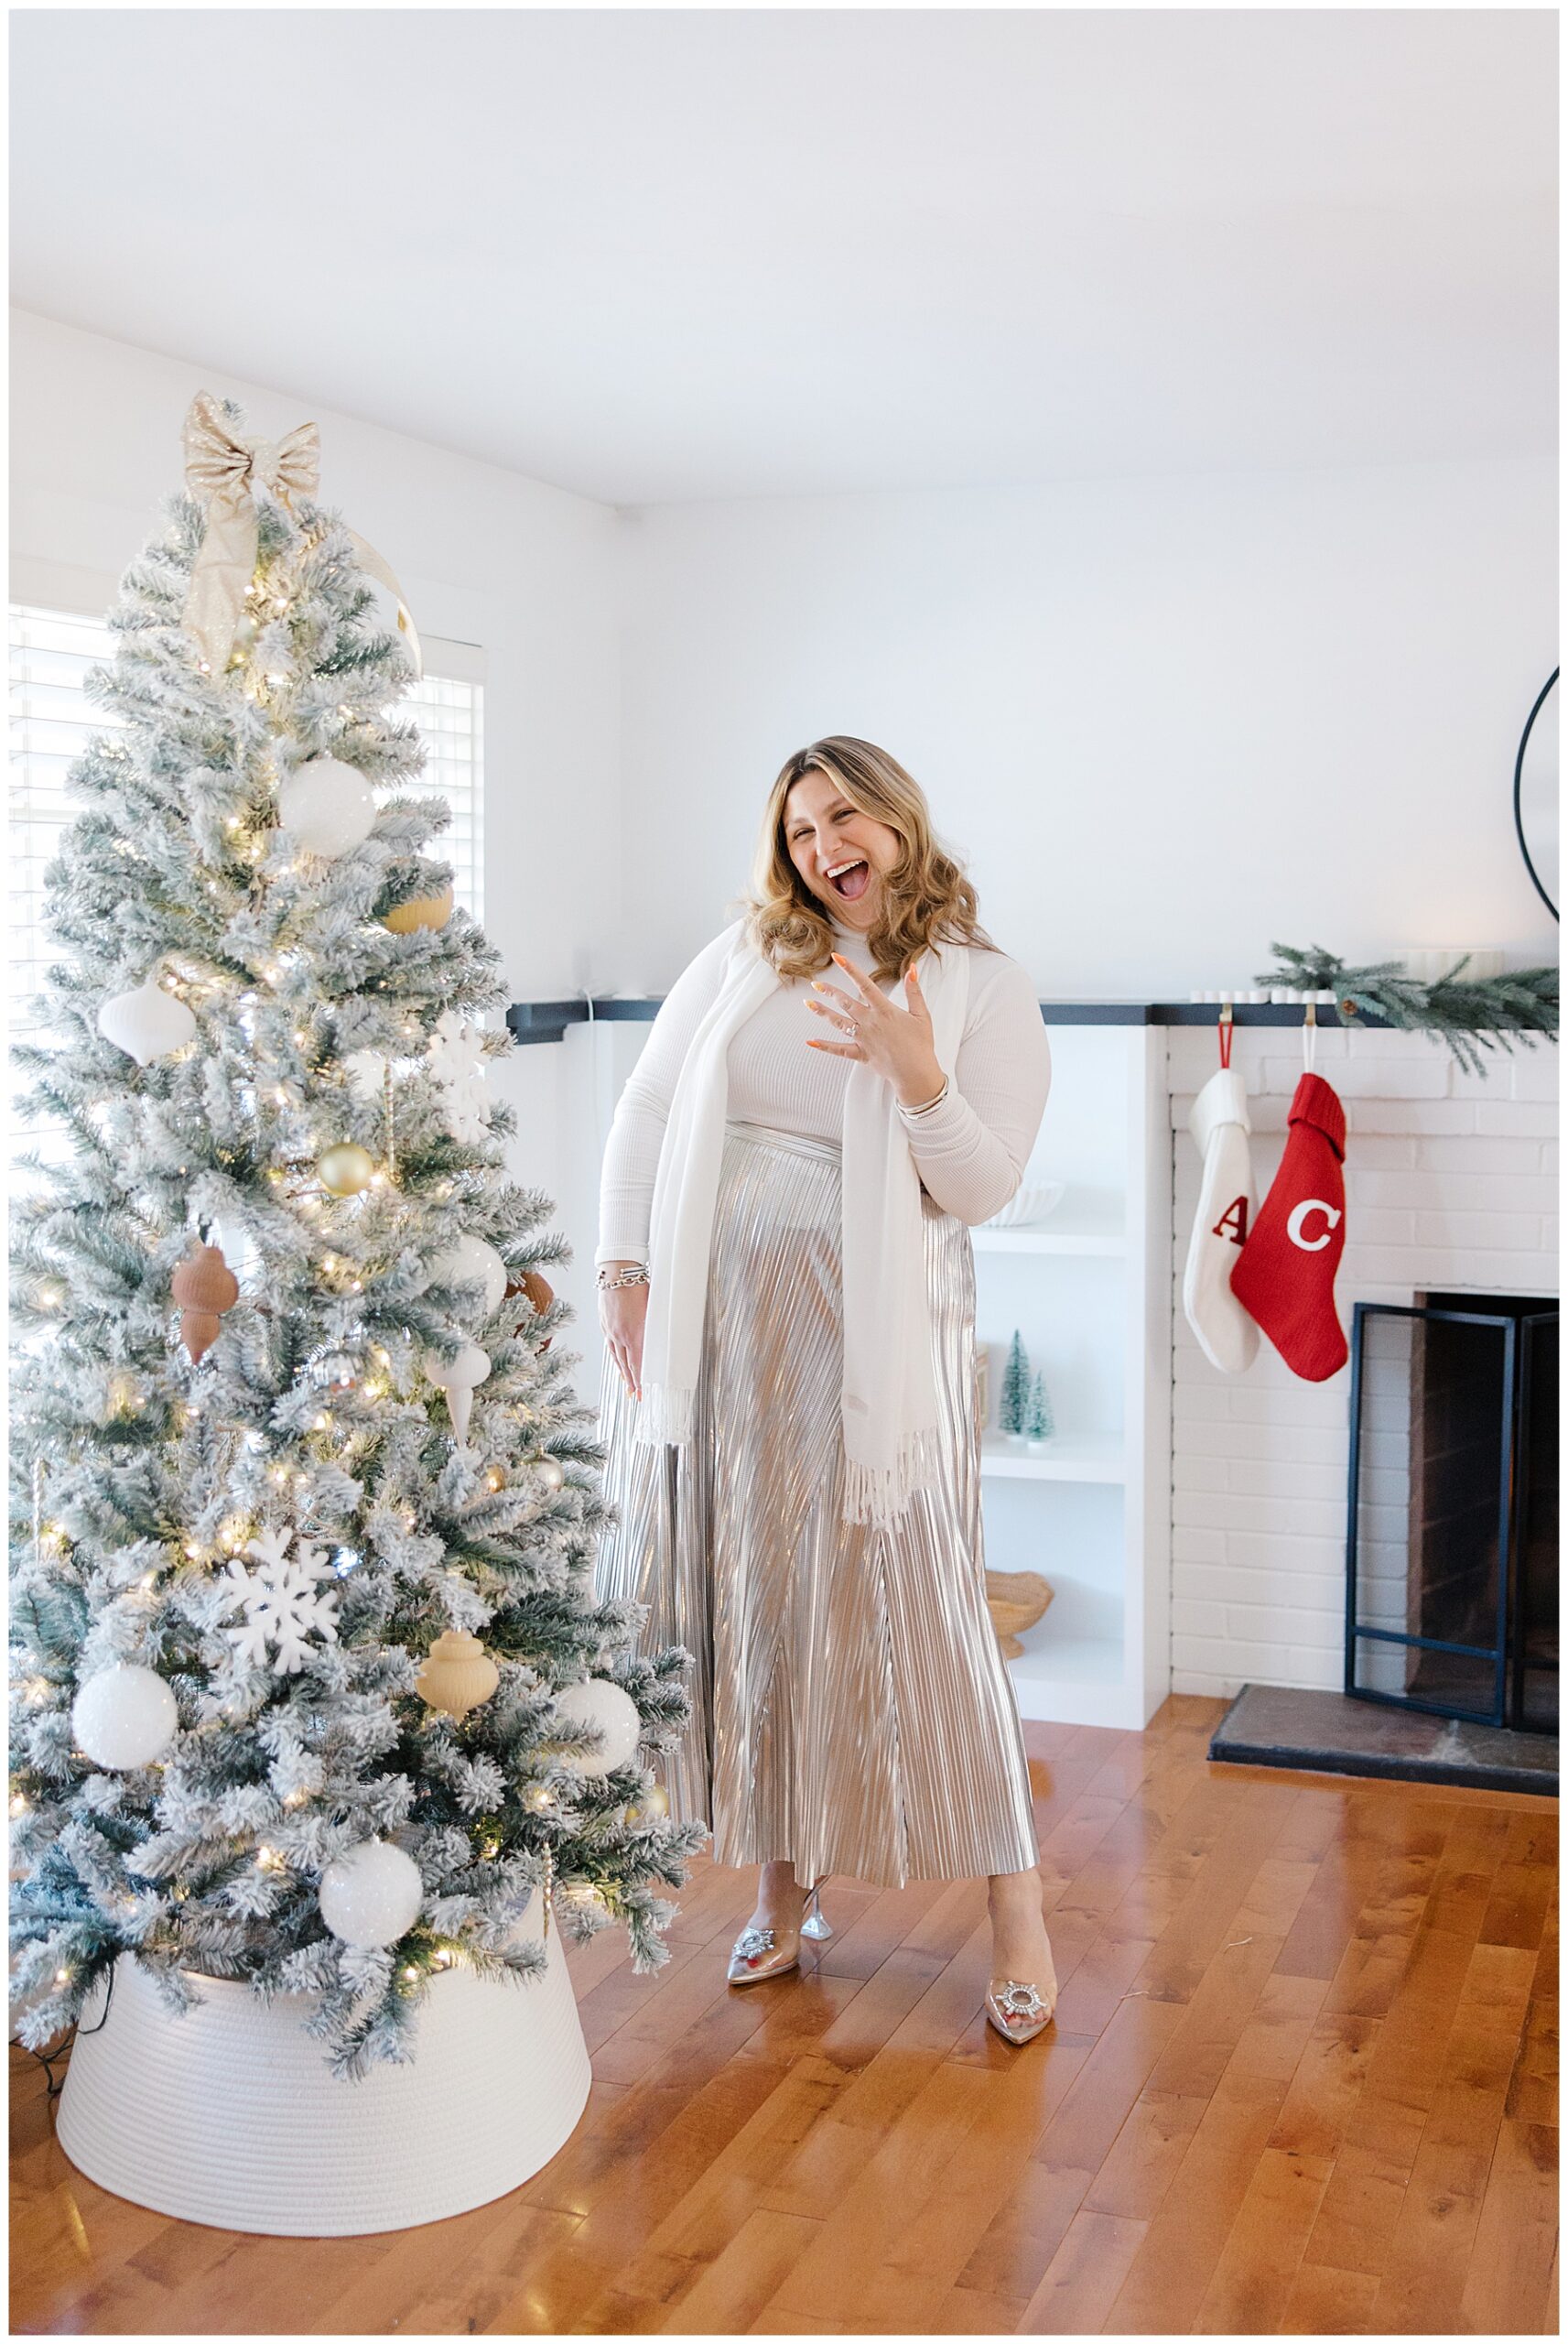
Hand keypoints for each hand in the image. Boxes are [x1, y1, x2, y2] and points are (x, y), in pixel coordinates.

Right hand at [598, 1269, 647, 1399]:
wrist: (616, 1271)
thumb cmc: (637, 1285)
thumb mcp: (652, 1307)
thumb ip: (654, 1326)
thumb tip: (660, 1340)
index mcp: (634, 1333)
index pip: (637, 1364)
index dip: (639, 1381)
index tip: (641, 1393)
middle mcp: (619, 1334)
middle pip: (625, 1364)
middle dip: (630, 1381)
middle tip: (633, 1395)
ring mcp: (609, 1329)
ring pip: (615, 1355)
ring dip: (621, 1370)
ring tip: (625, 1382)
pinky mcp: (604, 1322)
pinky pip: (609, 1344)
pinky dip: (613, 1355)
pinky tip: (616, 1358)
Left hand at [806, 955, 945, 1108]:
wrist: (916, 1073)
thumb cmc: (921, 1044)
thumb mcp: (922, 1014)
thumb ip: (914, 990)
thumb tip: (912, 968)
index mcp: (884, 1010)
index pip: (865, 984)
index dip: (851, 969)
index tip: (838, 958)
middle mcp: (870, 1022)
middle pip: (846, 1002)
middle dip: (829, 991)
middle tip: (816, 983)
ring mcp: (863, 1039)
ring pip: (838, 1022)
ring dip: (822, 1012)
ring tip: (808, 1003)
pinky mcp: (861, 1054)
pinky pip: (839, 1050)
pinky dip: (824, 1046)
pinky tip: (810, 1041)